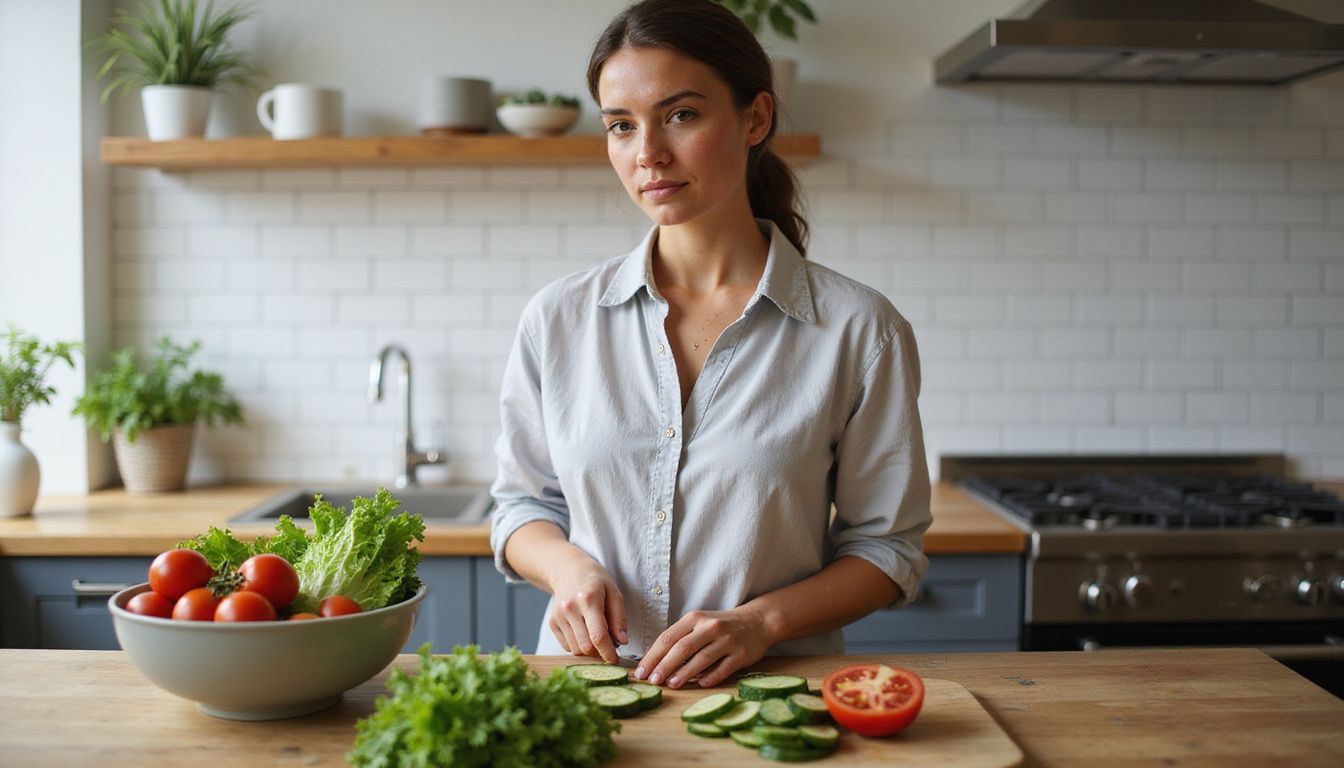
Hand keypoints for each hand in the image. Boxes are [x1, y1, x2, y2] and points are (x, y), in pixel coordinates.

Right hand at [546, 555, 627, 663]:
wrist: (569, 570)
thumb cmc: (595, 581)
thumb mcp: (614, 592)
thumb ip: (619, 618)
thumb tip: (623, 641)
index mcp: (588, 599)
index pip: (598, 636)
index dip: (608, 653)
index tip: (615, 660)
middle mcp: (570, 608)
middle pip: (586, 647)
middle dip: (599, 652)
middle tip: (609, 646)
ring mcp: (558, 616)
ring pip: (576, 649)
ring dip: (589, 650)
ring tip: (596, 635)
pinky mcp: (552, 622)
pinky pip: (567, 646)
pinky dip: (578, 646)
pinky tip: (584, 632)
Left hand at [635, 607, 772, 688]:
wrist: (757, 621)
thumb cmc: (721, 626)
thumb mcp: (699, 624)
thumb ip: (680, 639)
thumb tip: (654, 662)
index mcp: (695, 618)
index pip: (668, 637)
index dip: (653, 656)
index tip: (641, 671)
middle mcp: (710, 627)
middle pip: (682, 648)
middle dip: (664, 665)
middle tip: (652, 681)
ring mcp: (727, 641)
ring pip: (702, 658)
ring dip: (684, 673)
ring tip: (671, 684)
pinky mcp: (741, 654)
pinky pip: (723, 668)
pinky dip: (710, 677)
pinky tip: (699, 685)